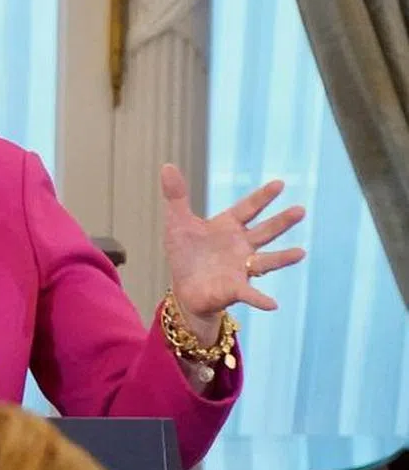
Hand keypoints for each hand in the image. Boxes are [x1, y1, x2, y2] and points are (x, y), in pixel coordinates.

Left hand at [160, 164, 306, 340]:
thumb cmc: (185, 253)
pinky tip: (272, 304)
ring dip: (282, 258)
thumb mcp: (177, 222)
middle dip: (281, 222)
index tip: (280, 183)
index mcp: (228, 226)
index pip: (248, 208)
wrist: (185, 288)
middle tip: (300, 210)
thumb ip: (176, 196)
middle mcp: (241, 246)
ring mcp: (241, 268)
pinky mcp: (235, 289)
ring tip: (301, 253)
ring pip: (265, 261)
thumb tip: (168, 165)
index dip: (263, 197)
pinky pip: (250, 294)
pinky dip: (261, 299)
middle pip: (265, 232)